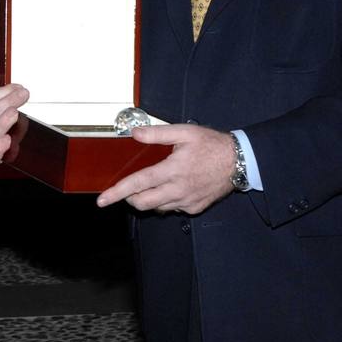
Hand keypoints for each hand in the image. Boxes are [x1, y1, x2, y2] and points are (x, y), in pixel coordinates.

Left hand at [95, 124, 236, 214]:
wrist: (239, 161)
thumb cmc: (212, 145)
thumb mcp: (185, 132)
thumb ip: (157, 134)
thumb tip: (135, 134)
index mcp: (173, 170)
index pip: (138, 184)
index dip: (118, 192)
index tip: (102, 200)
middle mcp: (178, 190)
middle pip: (143, 202)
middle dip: (129, 198)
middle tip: (128, 188)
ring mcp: (187, 201)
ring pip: (157, 207)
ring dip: (148, 198)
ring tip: (154, 182)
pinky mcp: (194, 208)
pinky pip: (172, 208)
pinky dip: (165, 200)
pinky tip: (172, 186)